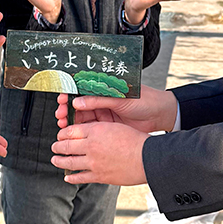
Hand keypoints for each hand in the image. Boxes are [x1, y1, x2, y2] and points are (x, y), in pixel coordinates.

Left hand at [51, 122, 147, 184]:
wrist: (147, 158)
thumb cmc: (136, 140)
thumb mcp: (115, 126)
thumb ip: (99, 128)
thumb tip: (88, 132)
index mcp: (95, 130)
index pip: (71, 131)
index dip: (63, 133)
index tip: (61, 134)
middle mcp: (91, 146)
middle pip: (66, 146)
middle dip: (57, 146)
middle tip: (54, 146)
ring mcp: (93, 162)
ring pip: (69, 162)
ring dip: (59, 161)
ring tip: (55, 160)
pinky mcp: (98, 176)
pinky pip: (80, 177)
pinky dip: (72, 177)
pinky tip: (67, 177)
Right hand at [55, 85, 177, 132]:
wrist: (161, 114)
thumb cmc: (145, 99)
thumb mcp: (120, 98)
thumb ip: (99, 100)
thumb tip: (77, 102)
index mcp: (105, 89)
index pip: (83, 90)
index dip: (70, 94)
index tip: (61, 99)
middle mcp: (103, 100)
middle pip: (79, 105)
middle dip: (67, 110)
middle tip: (60, 115)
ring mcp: (105, 114)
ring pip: (83, 118)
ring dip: (72, 121)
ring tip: (63, 125)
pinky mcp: (108, 127)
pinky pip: (92, 129)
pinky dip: (82, 132)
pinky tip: (74, 134)